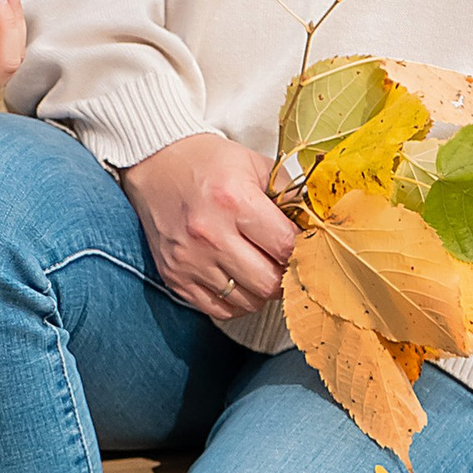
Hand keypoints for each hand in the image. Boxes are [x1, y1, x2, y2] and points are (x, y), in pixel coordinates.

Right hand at [118, 131, 296, 319]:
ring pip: (246, 302)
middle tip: (286, 263)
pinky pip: (219, 310)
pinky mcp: (174, 276)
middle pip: (268, 283)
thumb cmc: (207, 162)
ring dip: (262, 291)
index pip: (285, 246)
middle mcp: (209, 234)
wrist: (154, 163)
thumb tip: (317, 224)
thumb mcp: (254, 164)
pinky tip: (240, 281)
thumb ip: (289, 194)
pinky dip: (237, 302)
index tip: (305, 246)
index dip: (303, 250)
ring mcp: (189, 260)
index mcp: (233, 200)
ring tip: (262, 270)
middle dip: (285, 276)